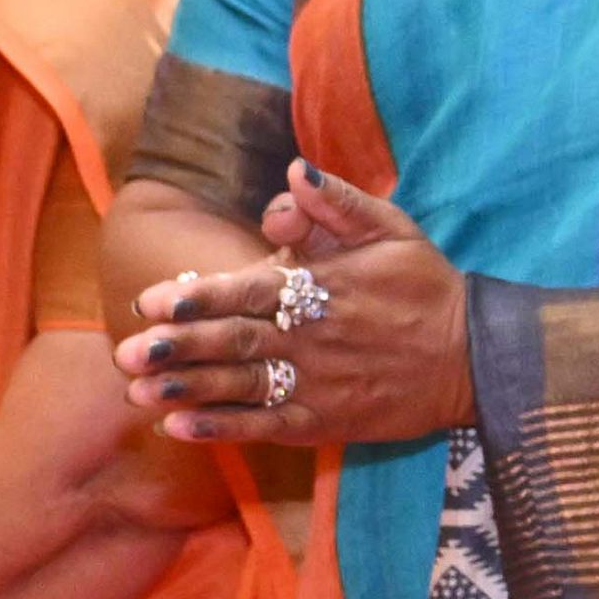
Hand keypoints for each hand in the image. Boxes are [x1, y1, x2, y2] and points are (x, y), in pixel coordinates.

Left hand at [123, 161, 472, 445]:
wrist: (473, 357)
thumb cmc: (425, 287)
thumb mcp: (391, 229)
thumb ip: (338, 203)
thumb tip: (296, 170)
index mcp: (322, 288)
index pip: (248, 291)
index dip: (198, 299)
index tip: (150, 303)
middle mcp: (312, 339)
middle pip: (234, 343)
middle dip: (177, 349)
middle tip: (124, 352)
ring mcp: (317, 385)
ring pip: (241, 388)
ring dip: (187, 390)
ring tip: (136, 392)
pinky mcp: (325, 422)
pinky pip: (265, 427)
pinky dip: (221, 428)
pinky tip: (178, 427)